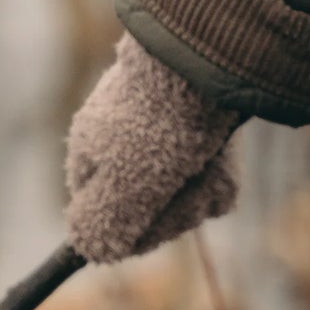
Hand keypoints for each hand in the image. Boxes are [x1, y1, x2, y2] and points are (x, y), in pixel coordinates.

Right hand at [66, 35, 241, 263]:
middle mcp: (120, 143)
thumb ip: (103, 223)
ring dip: (203, 185)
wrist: (207, 59)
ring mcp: (160, 132)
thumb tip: (88, 250)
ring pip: (189, 192)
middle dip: (177, 208)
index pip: (102, 219)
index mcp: (90, 154)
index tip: (149, 224)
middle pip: (152, 210)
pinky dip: (222, 167)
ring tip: (206, 157)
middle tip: (184, 181)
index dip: (132, 232)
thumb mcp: (126, 188)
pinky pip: (213, 169)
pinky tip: (222, 147)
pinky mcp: (200, 124)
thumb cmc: (158, 125)